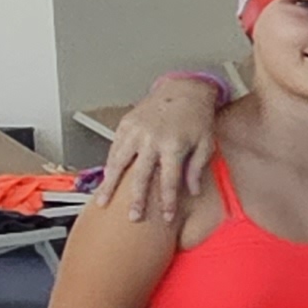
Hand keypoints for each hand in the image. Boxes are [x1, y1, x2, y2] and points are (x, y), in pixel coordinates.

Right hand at [92, 75, 222, 224]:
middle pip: (140, 176)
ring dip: (110, 184)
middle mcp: (152, 139)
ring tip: (102, 201)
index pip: (169, 181)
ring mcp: (136, 131)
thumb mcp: (205, 143)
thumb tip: (192, 192)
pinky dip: (108, 164)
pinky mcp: (125, 124)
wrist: (184, 89)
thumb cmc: (197, 117)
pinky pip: (114, 148)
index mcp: (173, 145)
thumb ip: (197, 168)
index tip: (167, 217)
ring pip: (118, 162)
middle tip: (132, 217)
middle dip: (136, 199)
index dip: (168, 202)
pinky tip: (105, 178)